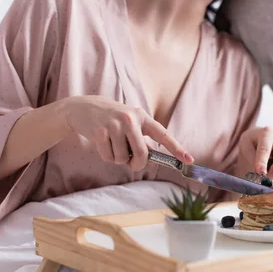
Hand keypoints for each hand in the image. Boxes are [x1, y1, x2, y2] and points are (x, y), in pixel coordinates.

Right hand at [63, 96, 192, 169]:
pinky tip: (102, 143)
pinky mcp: (100, 132)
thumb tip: (154, 157)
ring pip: (123, 158)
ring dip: (118, 158)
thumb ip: (143, 138)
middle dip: (137, 163)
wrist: (83, 107)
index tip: (189, 159)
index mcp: (142, 116)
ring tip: (113, 144)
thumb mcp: (130, 122)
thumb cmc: (112, 118)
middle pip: (141, 154)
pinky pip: (108, 157)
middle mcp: (130, 119)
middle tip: (132, 163)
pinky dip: (106, 156)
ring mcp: (114, 125)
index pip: (163, 134)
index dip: (176, 148)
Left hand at [239, 126, 272, 178]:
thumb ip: (251, 157)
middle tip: (267, 178)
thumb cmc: (253, 141)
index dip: (263, 162)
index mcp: (267, 132)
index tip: (260, 172)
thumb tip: (259, 171)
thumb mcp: (246, 146)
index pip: (265, 148)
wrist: (262, 136)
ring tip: (268, 172)